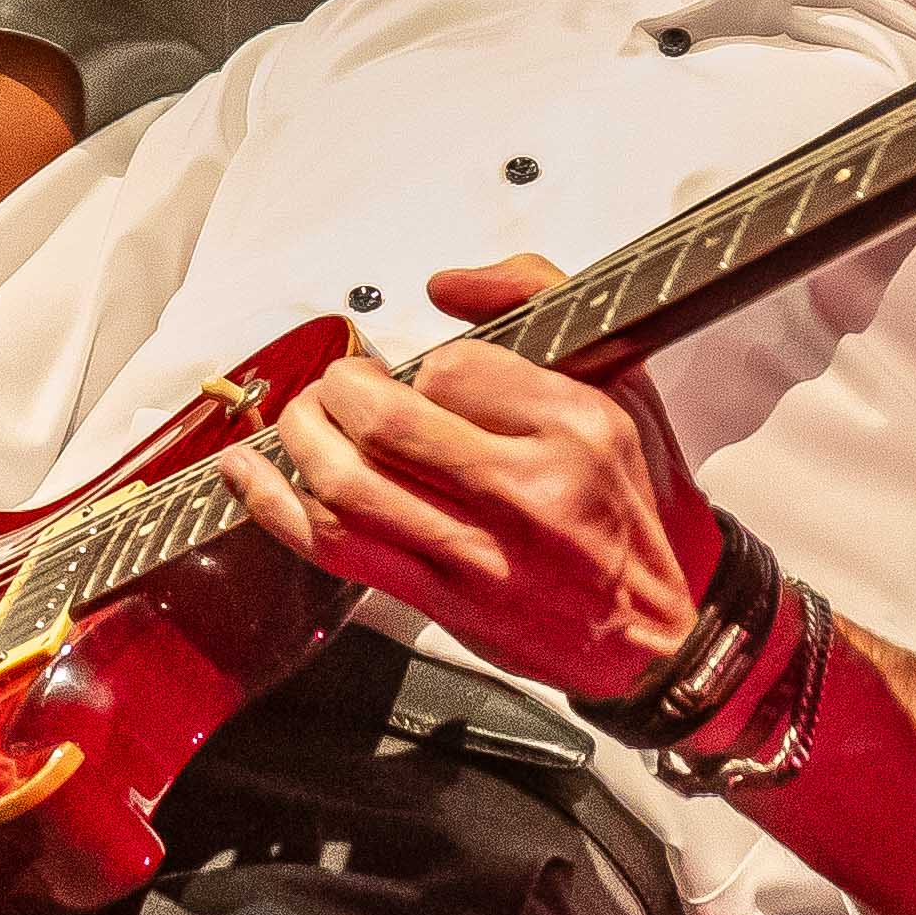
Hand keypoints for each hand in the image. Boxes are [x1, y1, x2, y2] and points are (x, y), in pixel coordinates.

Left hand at [217, 257, 718, 703]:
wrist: (666, 631)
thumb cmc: (637, 502)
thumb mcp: (619, 379)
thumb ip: (536, 299)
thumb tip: (446, 283)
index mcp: (576, 426)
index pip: (454, 367)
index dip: (422, 364)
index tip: (425, 375)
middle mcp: (528, 492)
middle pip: (385, 422)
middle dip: (338, 391)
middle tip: (339, 387)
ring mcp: (481, 555)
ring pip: (348, 487)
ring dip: (301, 442)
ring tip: (300, 421)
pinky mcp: (446, 603)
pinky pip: (338, 550)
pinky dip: (276, 508)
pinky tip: (250, 476)